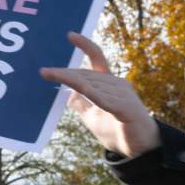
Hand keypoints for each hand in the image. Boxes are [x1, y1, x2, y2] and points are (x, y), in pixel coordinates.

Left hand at [39, 33, 160, 158]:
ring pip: (92, 85)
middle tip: (44, 72)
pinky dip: (92, 94)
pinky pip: (105, 100)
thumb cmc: (118, 131)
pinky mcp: (126, 108)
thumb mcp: (93, 116)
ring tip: (51, 76)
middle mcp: (117, 84)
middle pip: (87, 74)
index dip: (85, 46)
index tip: (69, 35)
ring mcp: (123, 95)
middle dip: (64, 73)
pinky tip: (77, 90)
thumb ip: (83, 104)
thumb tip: (69, 94)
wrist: (140, 149)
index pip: (97, 59)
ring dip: (71, 82)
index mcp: (110, 84)